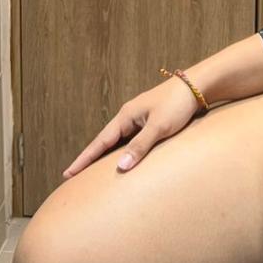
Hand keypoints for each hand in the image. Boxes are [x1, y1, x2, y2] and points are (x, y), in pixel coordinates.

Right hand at [62, 77, 201, 177]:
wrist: (196, 87)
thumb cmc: (178, 104)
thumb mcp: (159, 126)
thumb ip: (140, 146)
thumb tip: (121, 167)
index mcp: (126, 116)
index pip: (100, 142)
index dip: (84, 159)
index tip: (67, 173)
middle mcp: (129, 117)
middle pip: (104, 141)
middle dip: (89, 158)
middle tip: (73, 175)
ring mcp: (139, 118)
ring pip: (117, 141)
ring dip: (105, 155)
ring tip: (92, 171)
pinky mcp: (149, 121)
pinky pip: (129, 139)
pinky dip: (121, 150)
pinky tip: (122, 159)